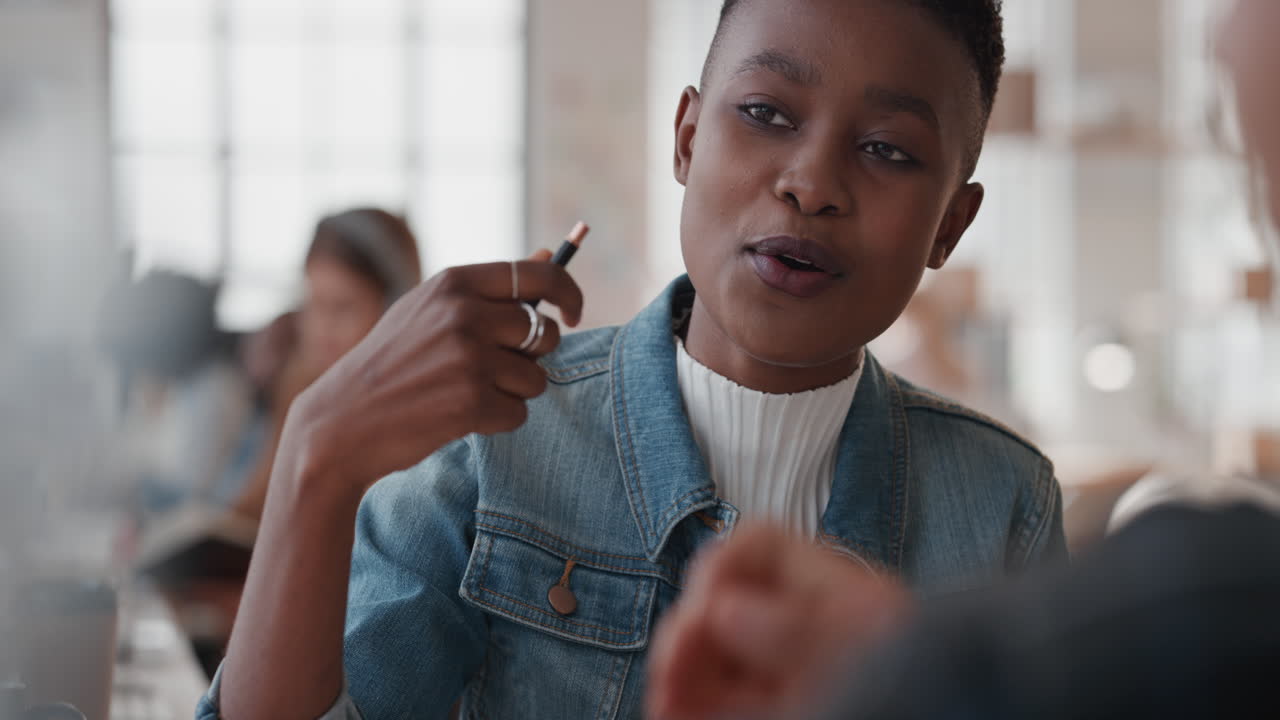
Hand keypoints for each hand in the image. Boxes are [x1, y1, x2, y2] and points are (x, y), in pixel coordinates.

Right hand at [284, 257, 583, 505]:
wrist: (341, 422)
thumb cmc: (391, 364)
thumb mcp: (429, 311)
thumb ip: (488, 289)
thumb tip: (547, 257)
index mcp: (453, 283)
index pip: (540, 276)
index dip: (568, 294)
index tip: (574, 315)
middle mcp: (463, 313)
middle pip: (545, 333)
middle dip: (531, 357)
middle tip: (492, 370)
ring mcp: (468, 357)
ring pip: (536, 377)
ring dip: (511, 393)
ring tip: (464, 393)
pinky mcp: (471, 401)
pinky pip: (519, 413)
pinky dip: (497, 421)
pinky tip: (457, 416)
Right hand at [646, 525, 912, 719]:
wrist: (949, 708)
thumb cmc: (926, 681)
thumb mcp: (870, 648)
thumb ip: (801, 630)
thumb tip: (723, 610)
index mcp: (833, 590)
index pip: (757, 547)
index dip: (720, 569)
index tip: (705, 611)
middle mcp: (801, 625)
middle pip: (718, 603)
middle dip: (687, 632)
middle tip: (670, 671)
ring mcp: (783, 671)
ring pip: (707, 658)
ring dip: (678, 674)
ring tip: (664, 702)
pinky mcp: (776, 704)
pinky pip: (715, 699)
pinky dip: (689, 703)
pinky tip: (671, 712)